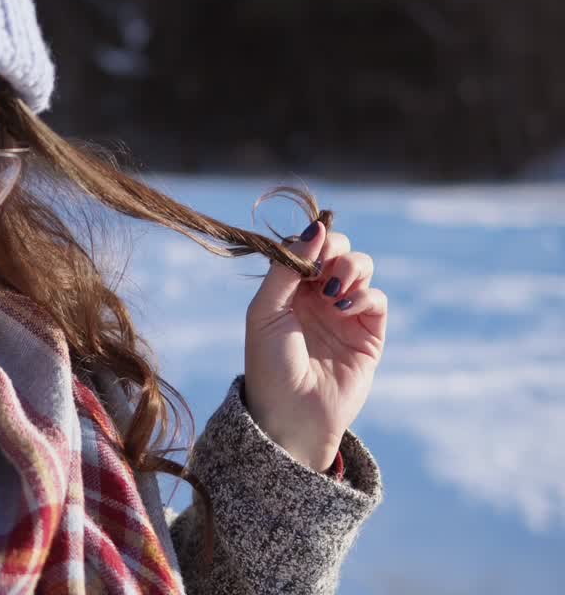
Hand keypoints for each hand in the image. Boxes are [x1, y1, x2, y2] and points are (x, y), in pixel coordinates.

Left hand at [244, 221, 387, 470]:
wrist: (292, 414)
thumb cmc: (270, 364)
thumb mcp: (265, 310)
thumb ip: (286, 268)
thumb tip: (316, 228)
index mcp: (288, 289)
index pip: (308, 246)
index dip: (312, 239)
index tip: (309, 246)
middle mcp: (317, 296)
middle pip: (339, 250)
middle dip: (335, 248)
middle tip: (323, 267)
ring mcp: (345, 313)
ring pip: (361, 268)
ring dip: (351, 268)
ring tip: (333, 292)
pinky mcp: (369, 333)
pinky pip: (377, 298)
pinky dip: (364, 295)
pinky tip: (343, 309)